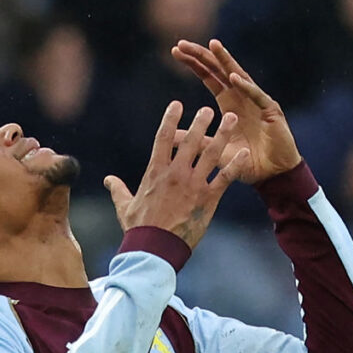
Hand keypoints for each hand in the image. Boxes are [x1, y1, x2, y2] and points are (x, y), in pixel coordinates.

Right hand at [103, 101, 248, 249]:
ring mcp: (193, 185)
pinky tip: (244, 153)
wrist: (155, 248)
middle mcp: (176, 173)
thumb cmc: (139, 229)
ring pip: (211, 154)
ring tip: (232, 120)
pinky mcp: (208, 199)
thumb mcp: (125, 206)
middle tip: (210, 110)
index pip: (163, 138)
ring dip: (223, 135)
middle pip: (191, 140)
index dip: (170, 119)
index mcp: (155, 172)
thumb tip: (108, 180)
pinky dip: (235, 164)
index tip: (177, 104)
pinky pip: (224, 177)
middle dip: (201, 122)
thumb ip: (118, 189)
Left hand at [171, 39, 300, 182]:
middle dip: (202, 56)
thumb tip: (171, 137)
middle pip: (220, 70)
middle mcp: (242, 98)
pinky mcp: (271, 112)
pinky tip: (234, 78)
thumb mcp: (215, 152)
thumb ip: (196, 141)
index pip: (209, 77)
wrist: (273, 175)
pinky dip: (246, 87)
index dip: (194, 64)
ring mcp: (258, 102)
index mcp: (229, 104)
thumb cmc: (247, 163)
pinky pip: (258, 96)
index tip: (175, 50)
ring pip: (240, 76)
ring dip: (226, 61)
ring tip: (213, 45)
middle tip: (183, 43)